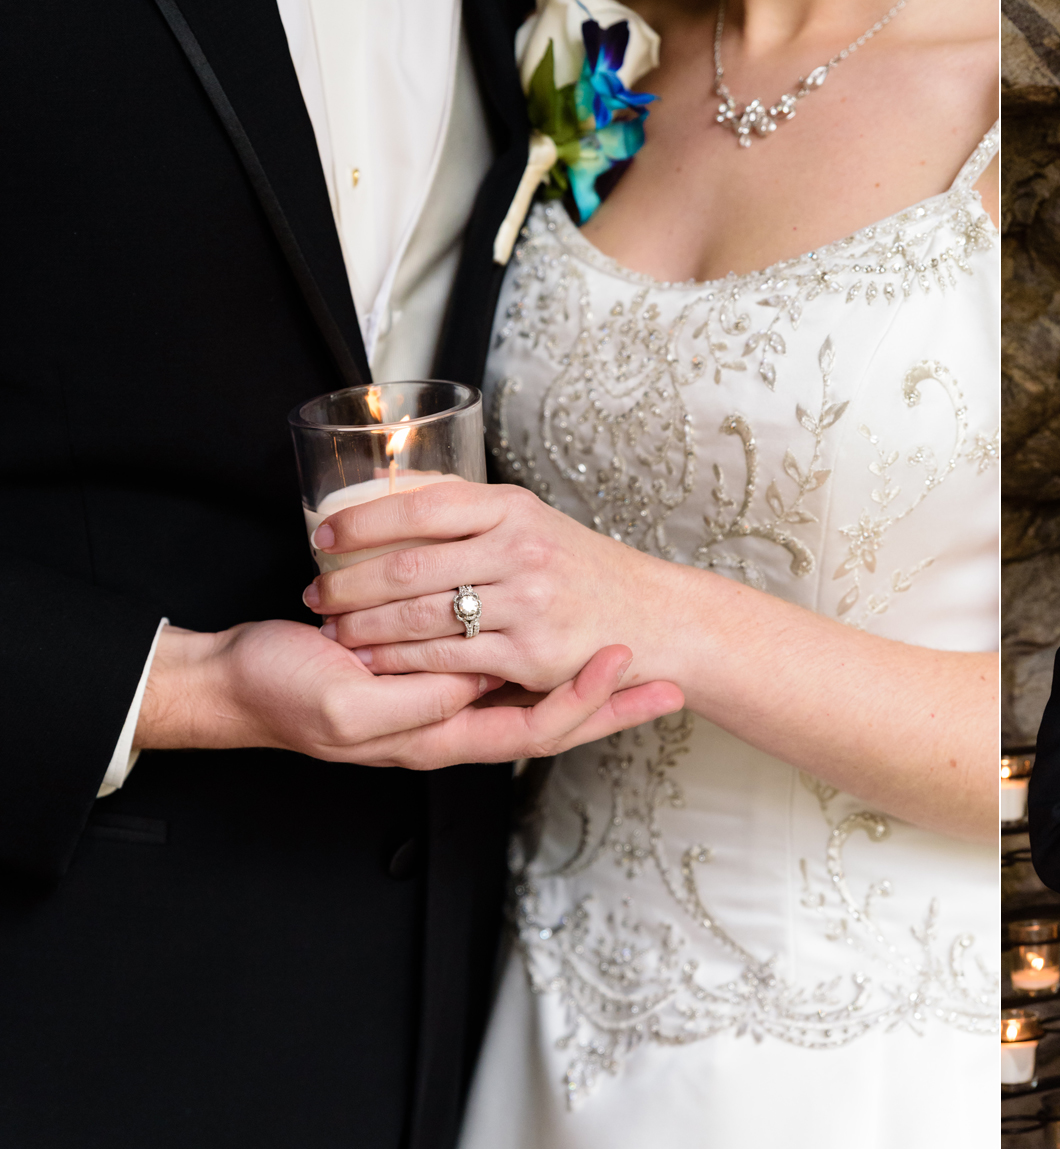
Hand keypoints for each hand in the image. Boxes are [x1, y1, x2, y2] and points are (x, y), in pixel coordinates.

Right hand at [138, 621, 683, 767]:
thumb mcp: (350, 708)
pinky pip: (497, 663)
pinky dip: (535, 653)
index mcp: (440, 736)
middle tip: (669, 681)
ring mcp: (443, 693)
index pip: (537, 731)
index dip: (586, 705)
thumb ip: (416, 703)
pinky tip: (561, 634)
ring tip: (633, 657)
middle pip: (551, 719)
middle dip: (611, 705)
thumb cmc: (283, 695)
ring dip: (582, 680)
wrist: (234, 680)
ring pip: (531, 691)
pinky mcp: (429, 662)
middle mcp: (452, 719)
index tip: (627, 668)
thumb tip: (477, 686)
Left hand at [303, 481, 667, 689]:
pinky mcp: (529, 655)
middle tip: (315, 591)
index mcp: (514, 509)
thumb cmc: (585, 571)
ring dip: (364, 626)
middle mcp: (521, 550)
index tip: (323, 534)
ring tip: (333, 627)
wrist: (655, 617)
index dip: (362, 521)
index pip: (420, 505)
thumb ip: (471, 512)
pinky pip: (445, 658)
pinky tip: (373, 661)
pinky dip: (399, 661)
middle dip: (349, 582)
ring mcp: (527, 603)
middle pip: (408, 565)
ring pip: (418, 616)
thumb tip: (393, 488)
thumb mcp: (534, 522)